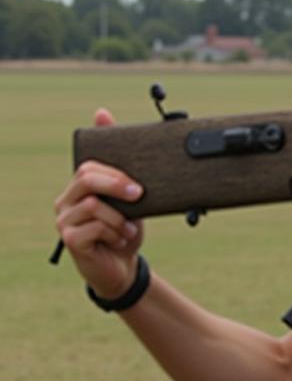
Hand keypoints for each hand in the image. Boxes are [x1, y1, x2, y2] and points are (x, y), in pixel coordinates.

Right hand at [54, 108, 145, 298]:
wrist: (123, 268)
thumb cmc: (124, 231)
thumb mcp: (130, 198)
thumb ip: (121, 164)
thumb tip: (102, 112)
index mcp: (79, 188)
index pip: (88, 166)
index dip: (114, 172)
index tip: (138, 186)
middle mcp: (66, 201)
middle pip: (87, 179)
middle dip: (118, 186)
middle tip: (139, 196)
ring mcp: (64, 220)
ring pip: (94, 205)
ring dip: (120, 219)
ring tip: (128, 231)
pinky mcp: (69, 239)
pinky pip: (94, 226)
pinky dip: (114, 233)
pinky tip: (119, 241)